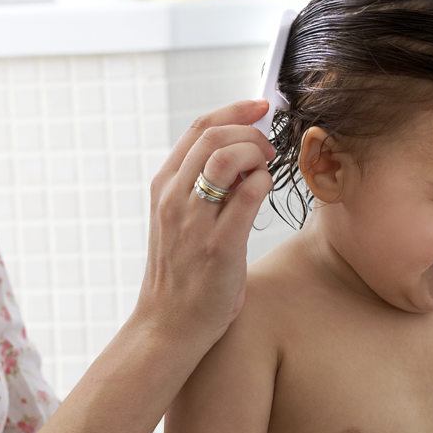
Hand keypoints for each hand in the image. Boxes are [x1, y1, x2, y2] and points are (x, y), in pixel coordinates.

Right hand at [133, 99, 275, 349]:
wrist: (168, 325)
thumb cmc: (182, 274)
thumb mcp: (179, 220)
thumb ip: (202, 188)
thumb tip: (244, 156)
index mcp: (163, 187)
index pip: (199, 128)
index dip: (235, 110)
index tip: (262, 106)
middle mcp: (173, 198)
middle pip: (214, 136)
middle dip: (251, 132)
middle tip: (269, 148)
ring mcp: (193, 221)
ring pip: (228, 158)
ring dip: (257, 155)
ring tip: (266, 170)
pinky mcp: (218, 246)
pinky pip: (248, 196)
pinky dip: (264, 184)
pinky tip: (265, 193)